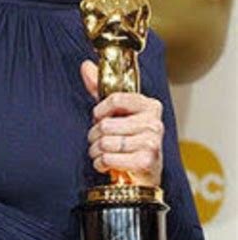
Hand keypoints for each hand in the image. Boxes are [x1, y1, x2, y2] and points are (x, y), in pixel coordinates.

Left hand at [80, 59, 163, 186]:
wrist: (143, 174)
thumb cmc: (128, 140)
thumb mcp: (116, 112)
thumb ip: (100, 88)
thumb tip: (86, 65)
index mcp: (150, 106)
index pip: (115, 98)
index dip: (100, 110)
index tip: (99, 117)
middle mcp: (155, 123)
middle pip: (106, 124)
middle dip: (95, 135)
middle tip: (100, 140)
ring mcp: (152, 142)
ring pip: (105, 142)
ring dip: (96, 151)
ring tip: (103, 152)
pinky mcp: (146, 161)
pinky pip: (109, 158)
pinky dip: (101, 163)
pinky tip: (108, 164)